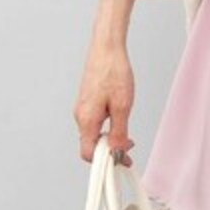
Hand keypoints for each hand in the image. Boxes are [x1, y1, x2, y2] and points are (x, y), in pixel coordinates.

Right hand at [73, 33, 134, 164]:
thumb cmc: (114, 71)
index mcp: (86, 119)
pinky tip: (119, 122)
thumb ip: (118, 132)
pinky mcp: (87, 102)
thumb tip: (117, 152)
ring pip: (93, 134)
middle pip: (91, 145)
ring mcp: (82, 109)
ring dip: (109, 139)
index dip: (105, 161)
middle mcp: (80, 116)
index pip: (88, 153)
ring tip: (128, 136)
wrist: (106, 48)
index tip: (122, 161)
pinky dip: (106, 128)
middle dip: (109, 151)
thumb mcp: (122, 106)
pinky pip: (94, 123)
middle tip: (130, 149)